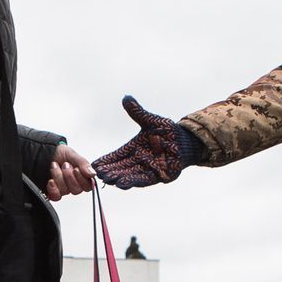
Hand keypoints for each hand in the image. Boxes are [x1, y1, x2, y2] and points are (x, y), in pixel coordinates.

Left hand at [45, 143, 93, 199]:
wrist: (43, 152)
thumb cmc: (59, 153)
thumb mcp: (72, 154)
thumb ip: (83, 164)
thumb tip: (92, 174)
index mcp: (81, 176)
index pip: (88, 186)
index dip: (81, 179)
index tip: (76, 169)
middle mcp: (73, 184)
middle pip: (76, 190)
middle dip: (69, 176)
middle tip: (65, 165)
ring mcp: (63, 188)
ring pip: (65, 191)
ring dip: (59, 177)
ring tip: (54, 166)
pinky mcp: (53, 192)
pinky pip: (56, 197)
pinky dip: (53, 188)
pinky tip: (51, 181)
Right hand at [91, 96, 207, 188]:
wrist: (186, 141)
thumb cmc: (168, 131)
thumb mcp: (151, 121)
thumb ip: (138, 112)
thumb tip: (126, 97)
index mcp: (134, 148)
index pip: (117, 155)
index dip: (107, 160)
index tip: (95, 164)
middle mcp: (139, 160)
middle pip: (121, 167)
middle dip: (110, 171)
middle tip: (97, 174)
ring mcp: (148, 169)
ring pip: (130, 175)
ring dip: (119, 178)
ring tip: (108, 180)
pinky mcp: (159, 175)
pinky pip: (144, 179)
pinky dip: (133, 181)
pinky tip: (123, 184)